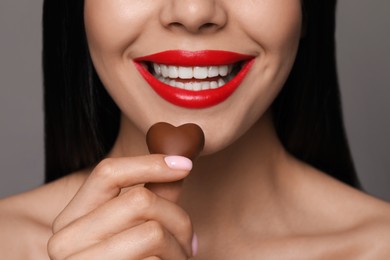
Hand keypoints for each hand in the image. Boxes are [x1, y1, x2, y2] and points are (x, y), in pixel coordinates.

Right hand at [47, 155, 194, 258]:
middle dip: (178, 218)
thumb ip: (151, 198)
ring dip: (180, 246)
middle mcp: (65, 242)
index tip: (185, 164)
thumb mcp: (131, 229)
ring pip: (153, 232)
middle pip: (140, 201)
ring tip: (181, 258)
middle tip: (190, 238)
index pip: (108, 171)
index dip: (151, 163)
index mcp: (71, 219)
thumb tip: (177, 164)